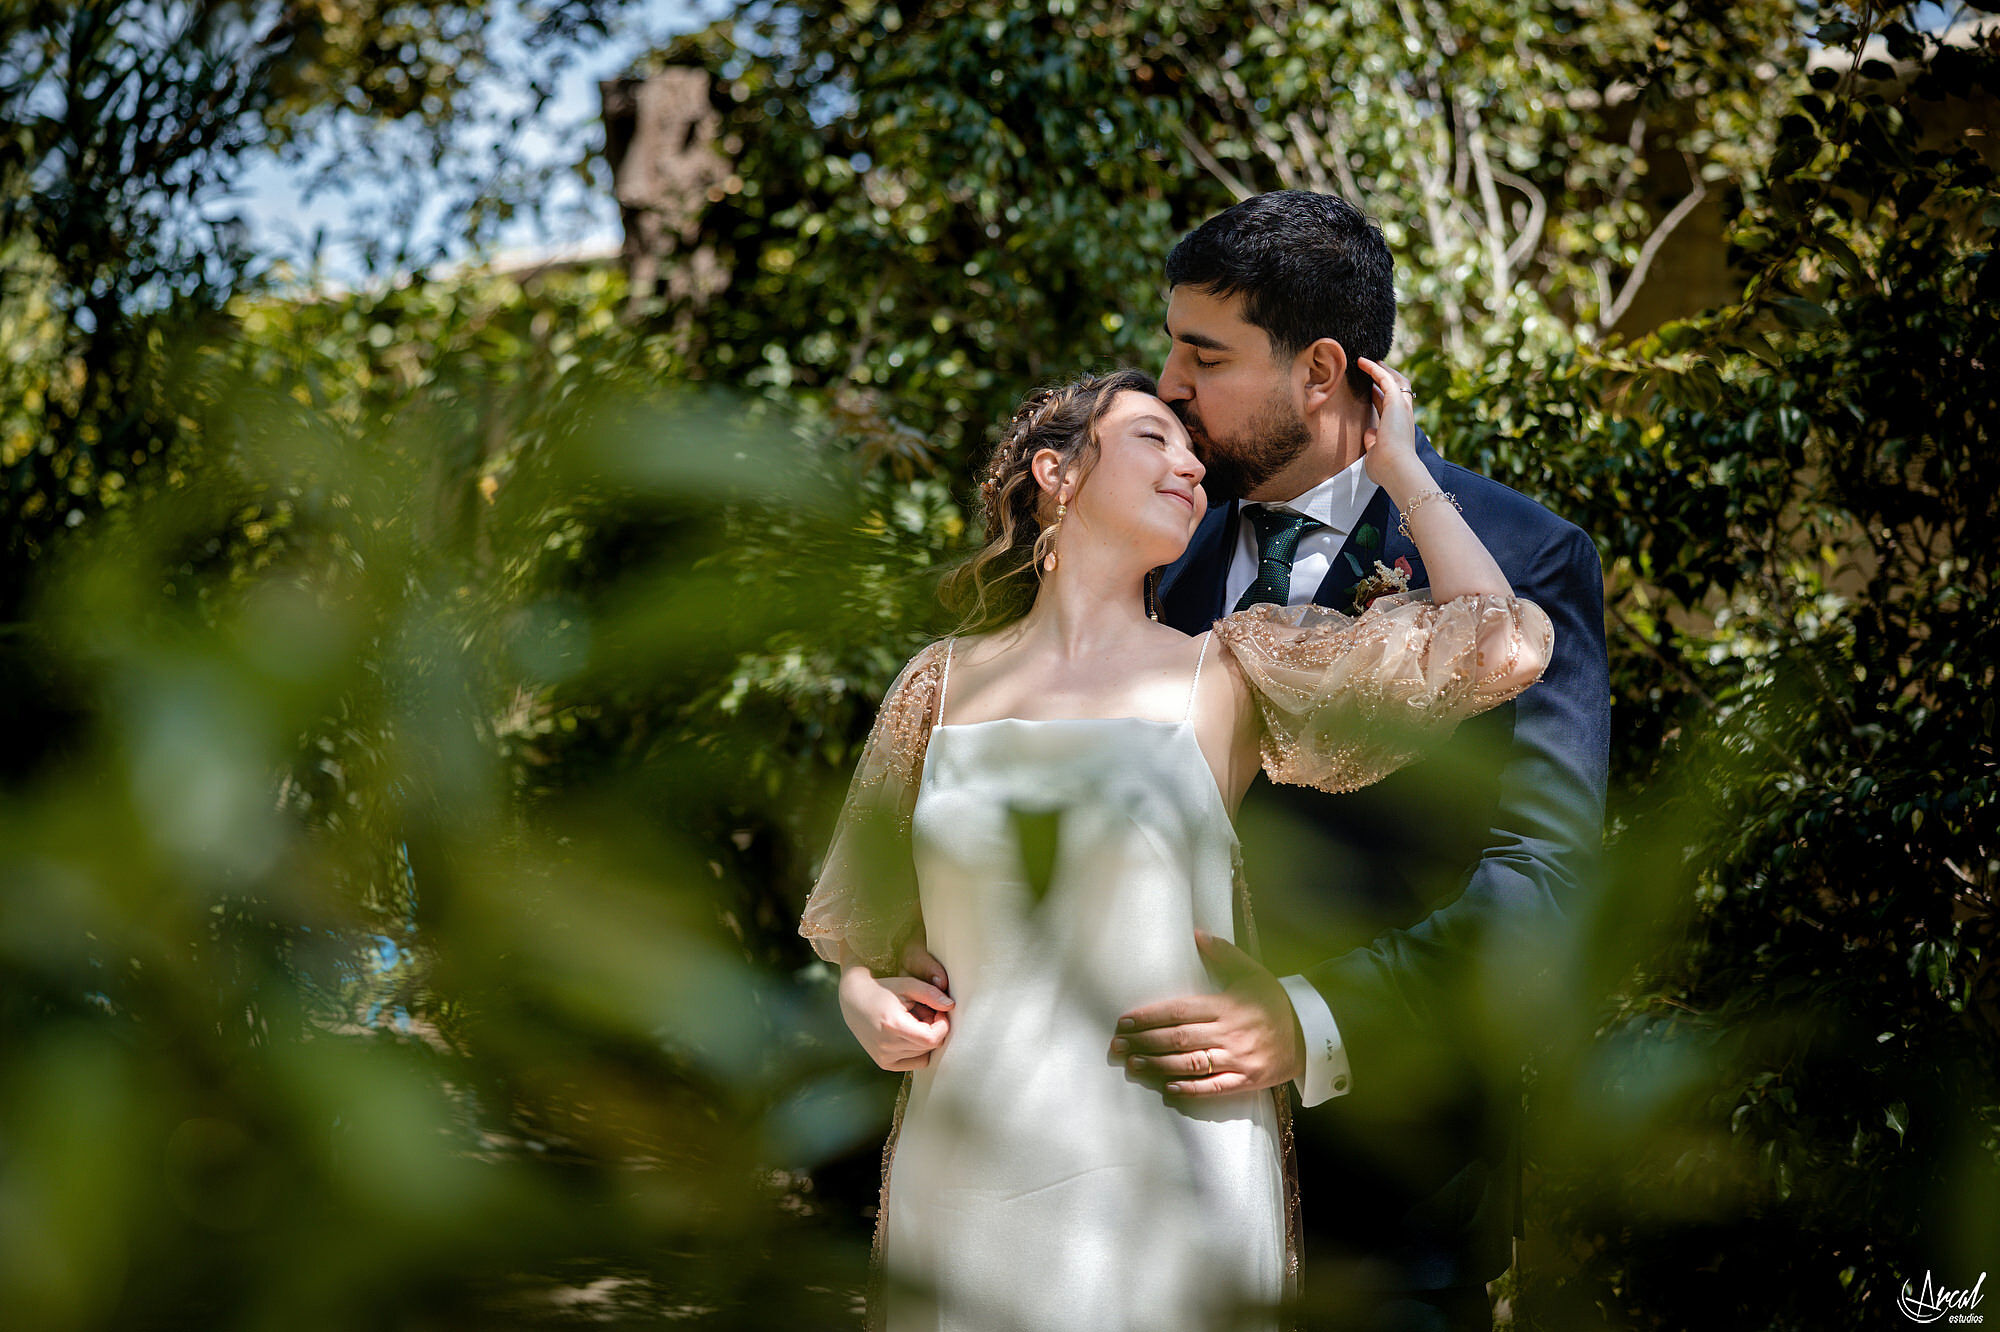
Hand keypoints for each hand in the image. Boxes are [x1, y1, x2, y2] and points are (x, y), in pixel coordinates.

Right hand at [838, 942, 953, 1071]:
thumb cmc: (882, 989)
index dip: (942, 1025)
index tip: (938, 1011)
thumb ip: (931, 994)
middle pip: (929, 1046)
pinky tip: (909, 1034)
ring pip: (924, 1054)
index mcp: (893, 1026)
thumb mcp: (907, 985)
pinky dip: (919, 1050)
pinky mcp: (884, 1063)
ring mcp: (884, 1057)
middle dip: (933, 1028)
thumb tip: (950, 1006)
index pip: (932, 1038)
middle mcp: (887, 1046)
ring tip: (913, 1020)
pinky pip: (916, 1062)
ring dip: (925, 1038)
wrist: (853, 1000)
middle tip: (923, 1012)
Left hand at [1108, 929, 1305, 1098]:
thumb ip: (1224, 953)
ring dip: (1158, 1065)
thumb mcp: (1253, 972)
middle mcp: (1229, 1033)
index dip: (1150, 1016)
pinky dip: (1190, 1089)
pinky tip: (1167, 1088)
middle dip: (1144, 1041)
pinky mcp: (1247, 1080)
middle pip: (1178, 1038)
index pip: (1179, 1011)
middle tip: (1117, 1044)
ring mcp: (1238, 1059)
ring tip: (1133, 1064)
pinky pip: (1214, 1088)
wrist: (1310, 1033)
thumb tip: (1198, 932)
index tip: (1125, 1020)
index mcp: (1227, 1006)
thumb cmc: (1275, 1001)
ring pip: (1190, 1064)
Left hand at [1355, 357, 1423, 492]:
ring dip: (1383, 370)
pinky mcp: (1396, 402)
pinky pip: (1385, 378)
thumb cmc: (1385, 468)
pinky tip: (1362, 362)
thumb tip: (1370, 432)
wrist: (1395, 468)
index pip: (1389, 407)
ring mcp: (1402, 408)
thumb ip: (1373, 442)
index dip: (1380, 396)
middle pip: (1398, 390)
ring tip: (1369, 361)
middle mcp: (1403, 416)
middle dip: (1387, 378)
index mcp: (1398, 428)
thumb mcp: (1375, 454)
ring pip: (1396, 380)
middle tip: (1375, 368)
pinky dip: (1375, 369)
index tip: (1371, 389)